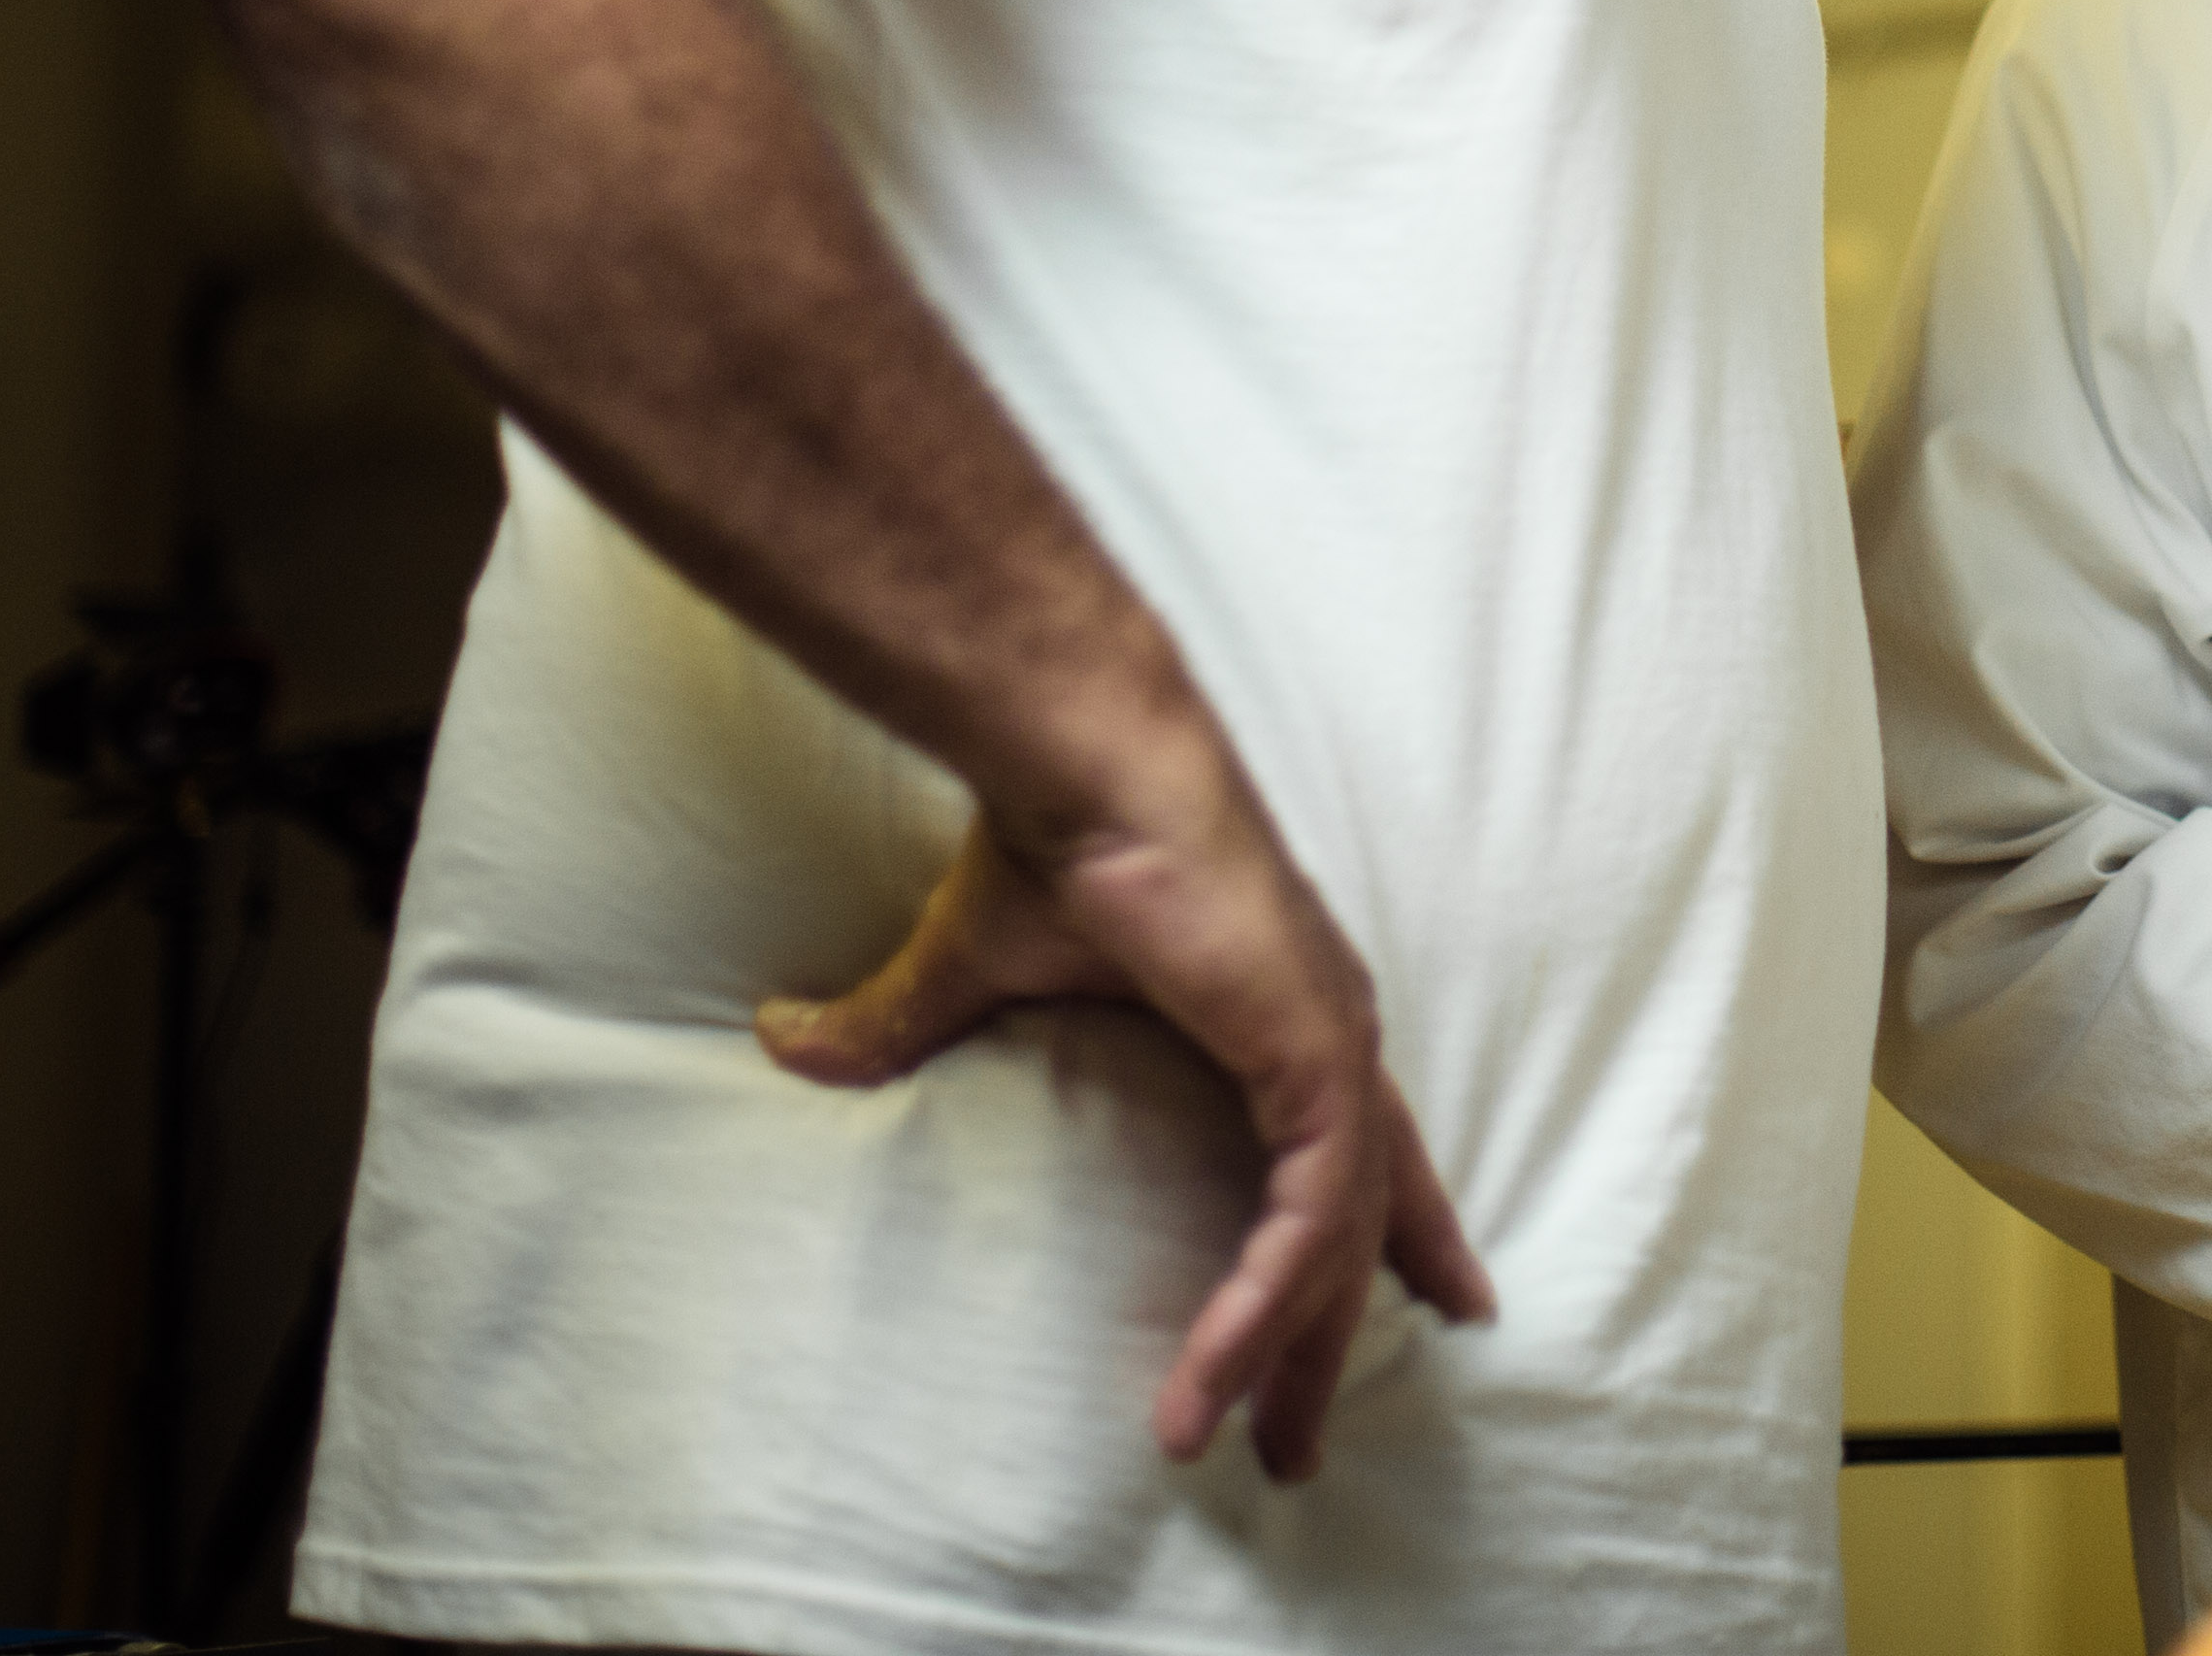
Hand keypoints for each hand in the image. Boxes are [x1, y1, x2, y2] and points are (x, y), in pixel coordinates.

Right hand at [759, 748, 1494, 1478]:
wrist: (1076, 762)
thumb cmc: (1047, 841)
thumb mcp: (972, 967)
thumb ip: (896, 1023)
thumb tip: (785, 1038)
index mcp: (1281, 1013)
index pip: (1355, 1146)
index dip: (1387, 1226)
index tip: (1426, 1302)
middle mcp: (1327, 1031)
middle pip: (1364, 1215)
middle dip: (1341, 1327)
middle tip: (1305, 1442)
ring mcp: (1332, 1042)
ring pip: (1338, 1238)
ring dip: (1286, 1348)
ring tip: (1244, 1449)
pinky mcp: (1313, 1056)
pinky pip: (1311, 1217)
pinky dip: (1268, 1301)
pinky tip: (1218, 1374)